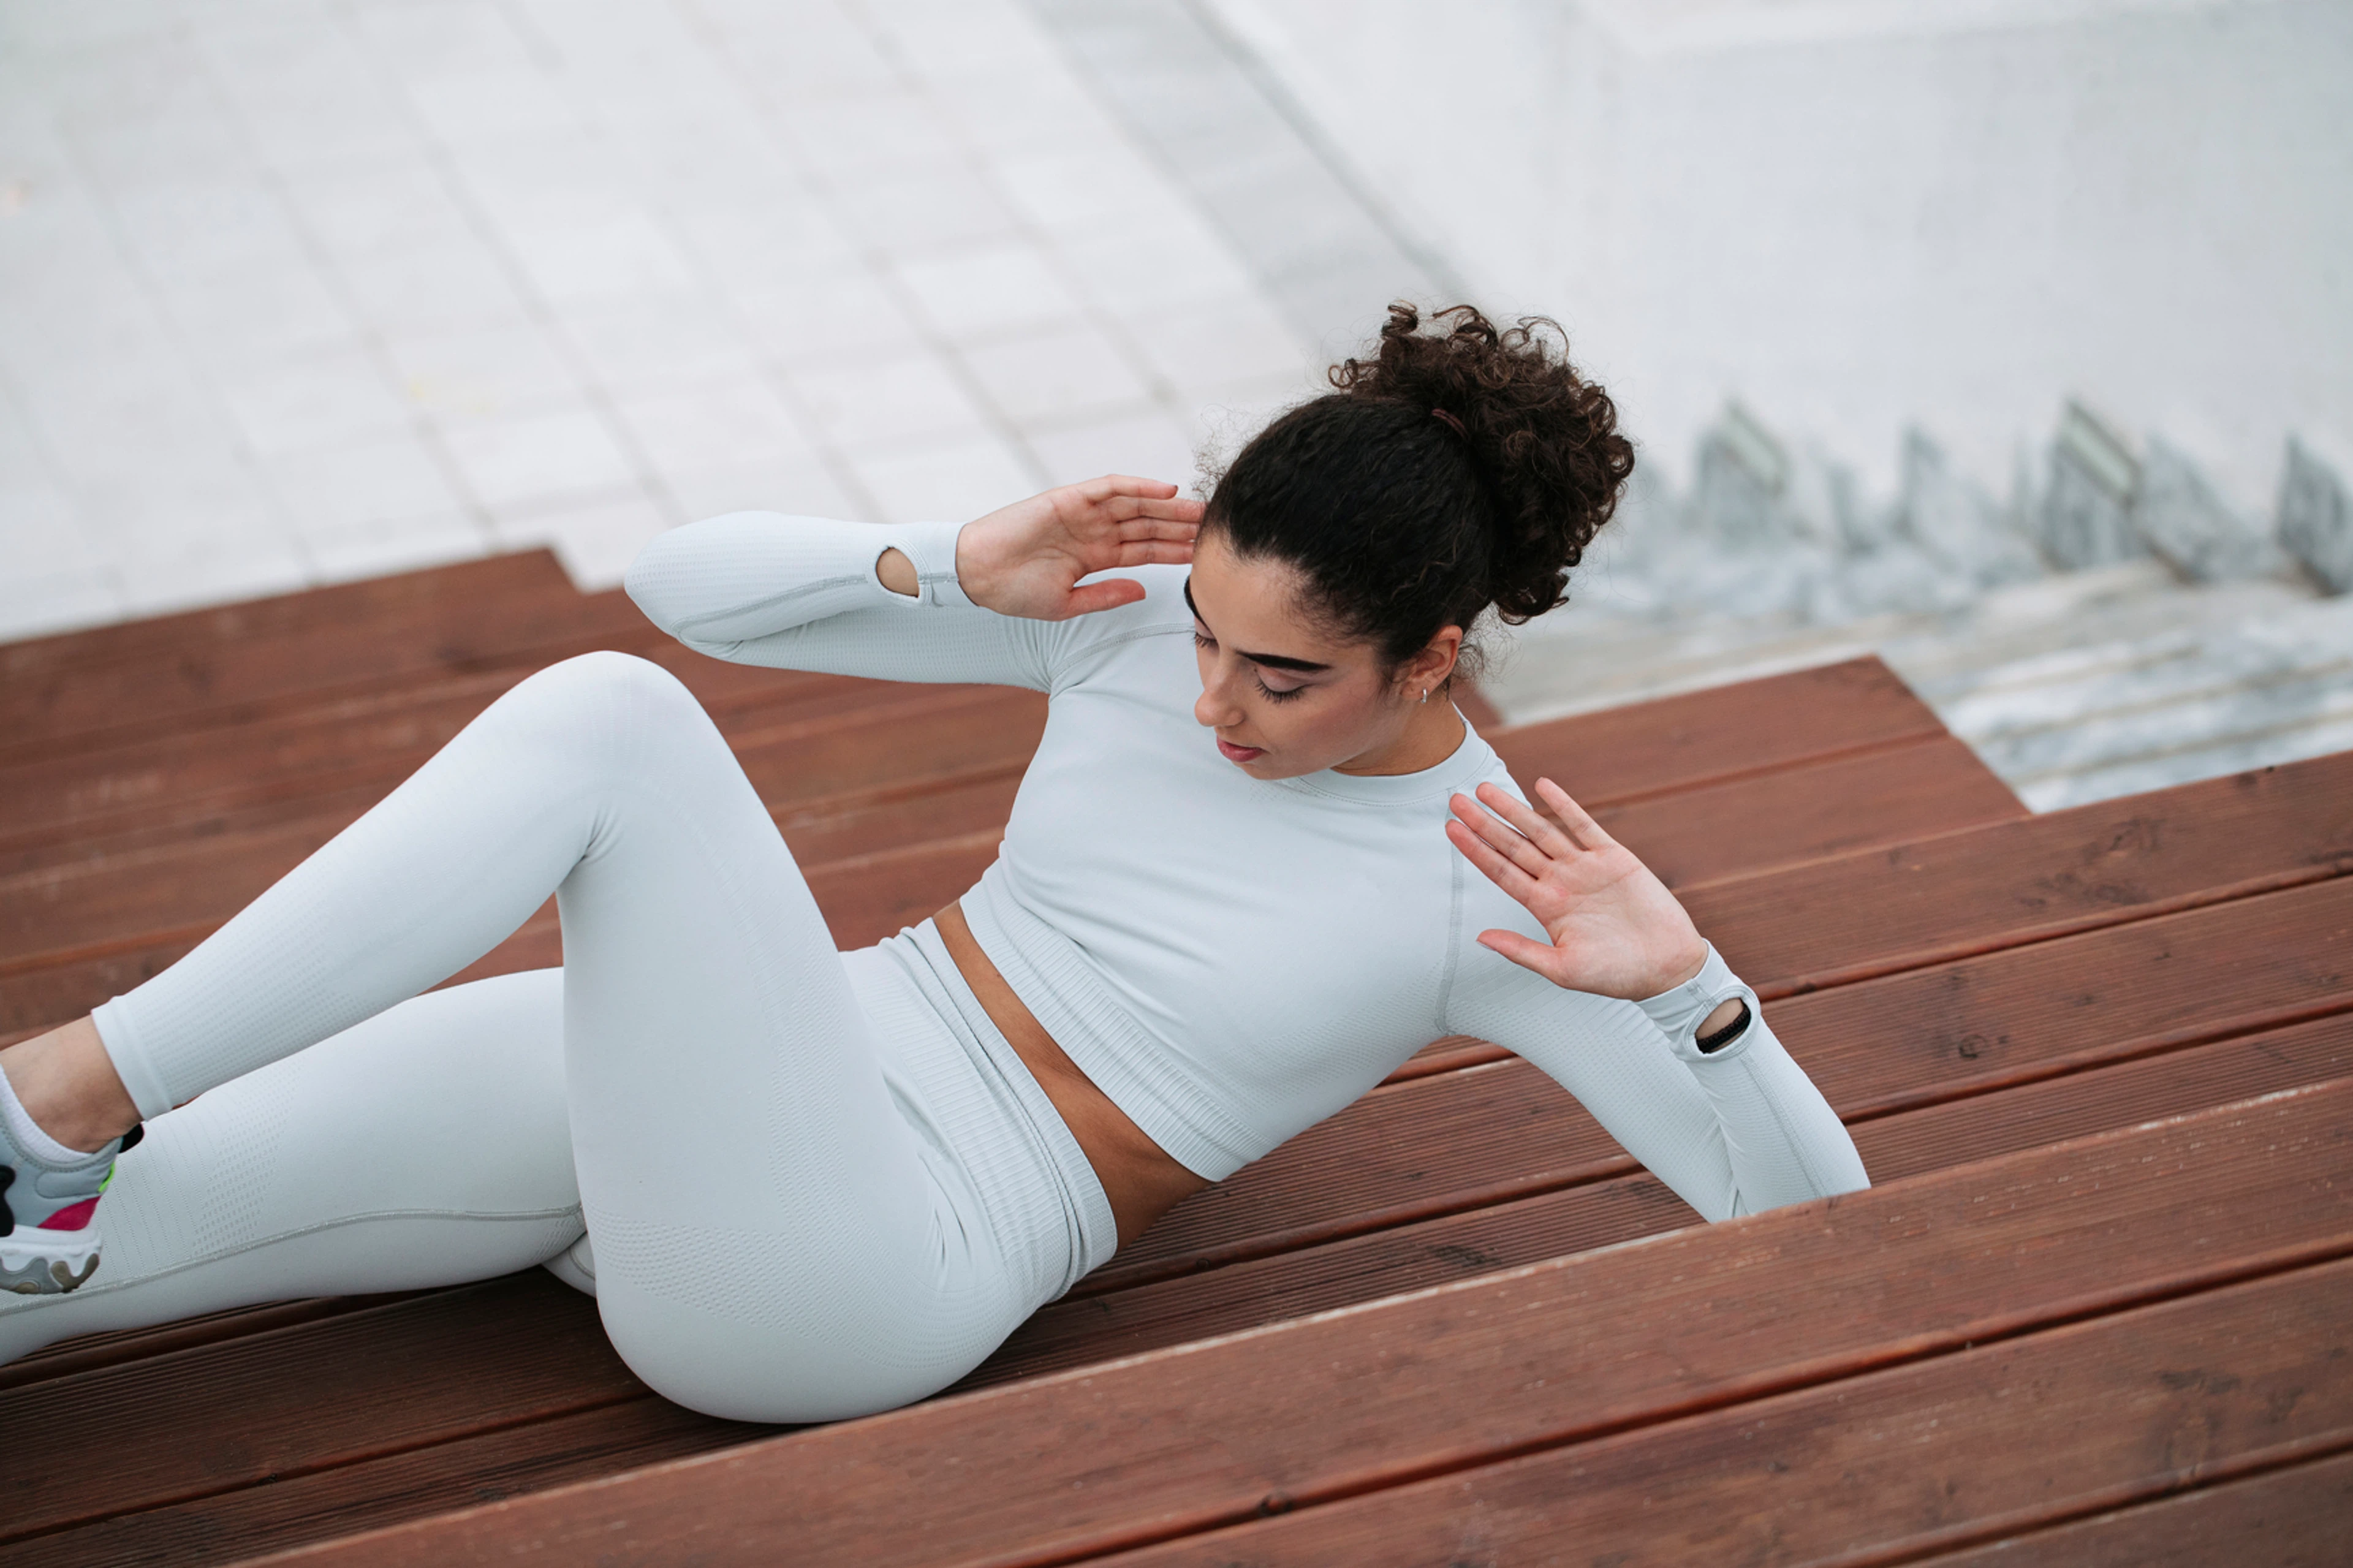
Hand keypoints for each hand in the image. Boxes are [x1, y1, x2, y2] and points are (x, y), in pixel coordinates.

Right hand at [956, 476, 1202, 619]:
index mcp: (1096, 556)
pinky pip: (1110, 487)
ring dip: (1170, 505)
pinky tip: (1167, 490)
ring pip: (1137, 504)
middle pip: (1149, 525)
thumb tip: (1144, 590)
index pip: (1146, 550)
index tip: (1207, 555)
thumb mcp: (1068, 604)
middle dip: (1182, 526)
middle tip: (1216, 526)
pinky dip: (1138, 486)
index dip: (1176, 551)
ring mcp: (1084, 513)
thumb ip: (1107, 595)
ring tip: (1202, 508)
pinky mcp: (1069, 497)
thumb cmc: (1014, 592)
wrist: (977, 575)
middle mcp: (1095, 531)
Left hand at [1445, 777, 1707, 1001]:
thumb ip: (1521, 951)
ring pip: (1542, 830)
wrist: (1667, 967)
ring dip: (1515, 809)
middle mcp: (1560, 882)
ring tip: (1487, 789)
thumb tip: (1480, 937)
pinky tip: (1543, 786)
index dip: (1475, 850)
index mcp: (1545, 907)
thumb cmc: (1615, 975)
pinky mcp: (1614, 858)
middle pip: (1514, 846)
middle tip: (1455, 800)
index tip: (1450, 829)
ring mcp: (1585, 867)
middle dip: (1484, 823)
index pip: (1501, 872)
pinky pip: (1584, 825)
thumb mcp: (1562, 969)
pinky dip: (1564, 805)